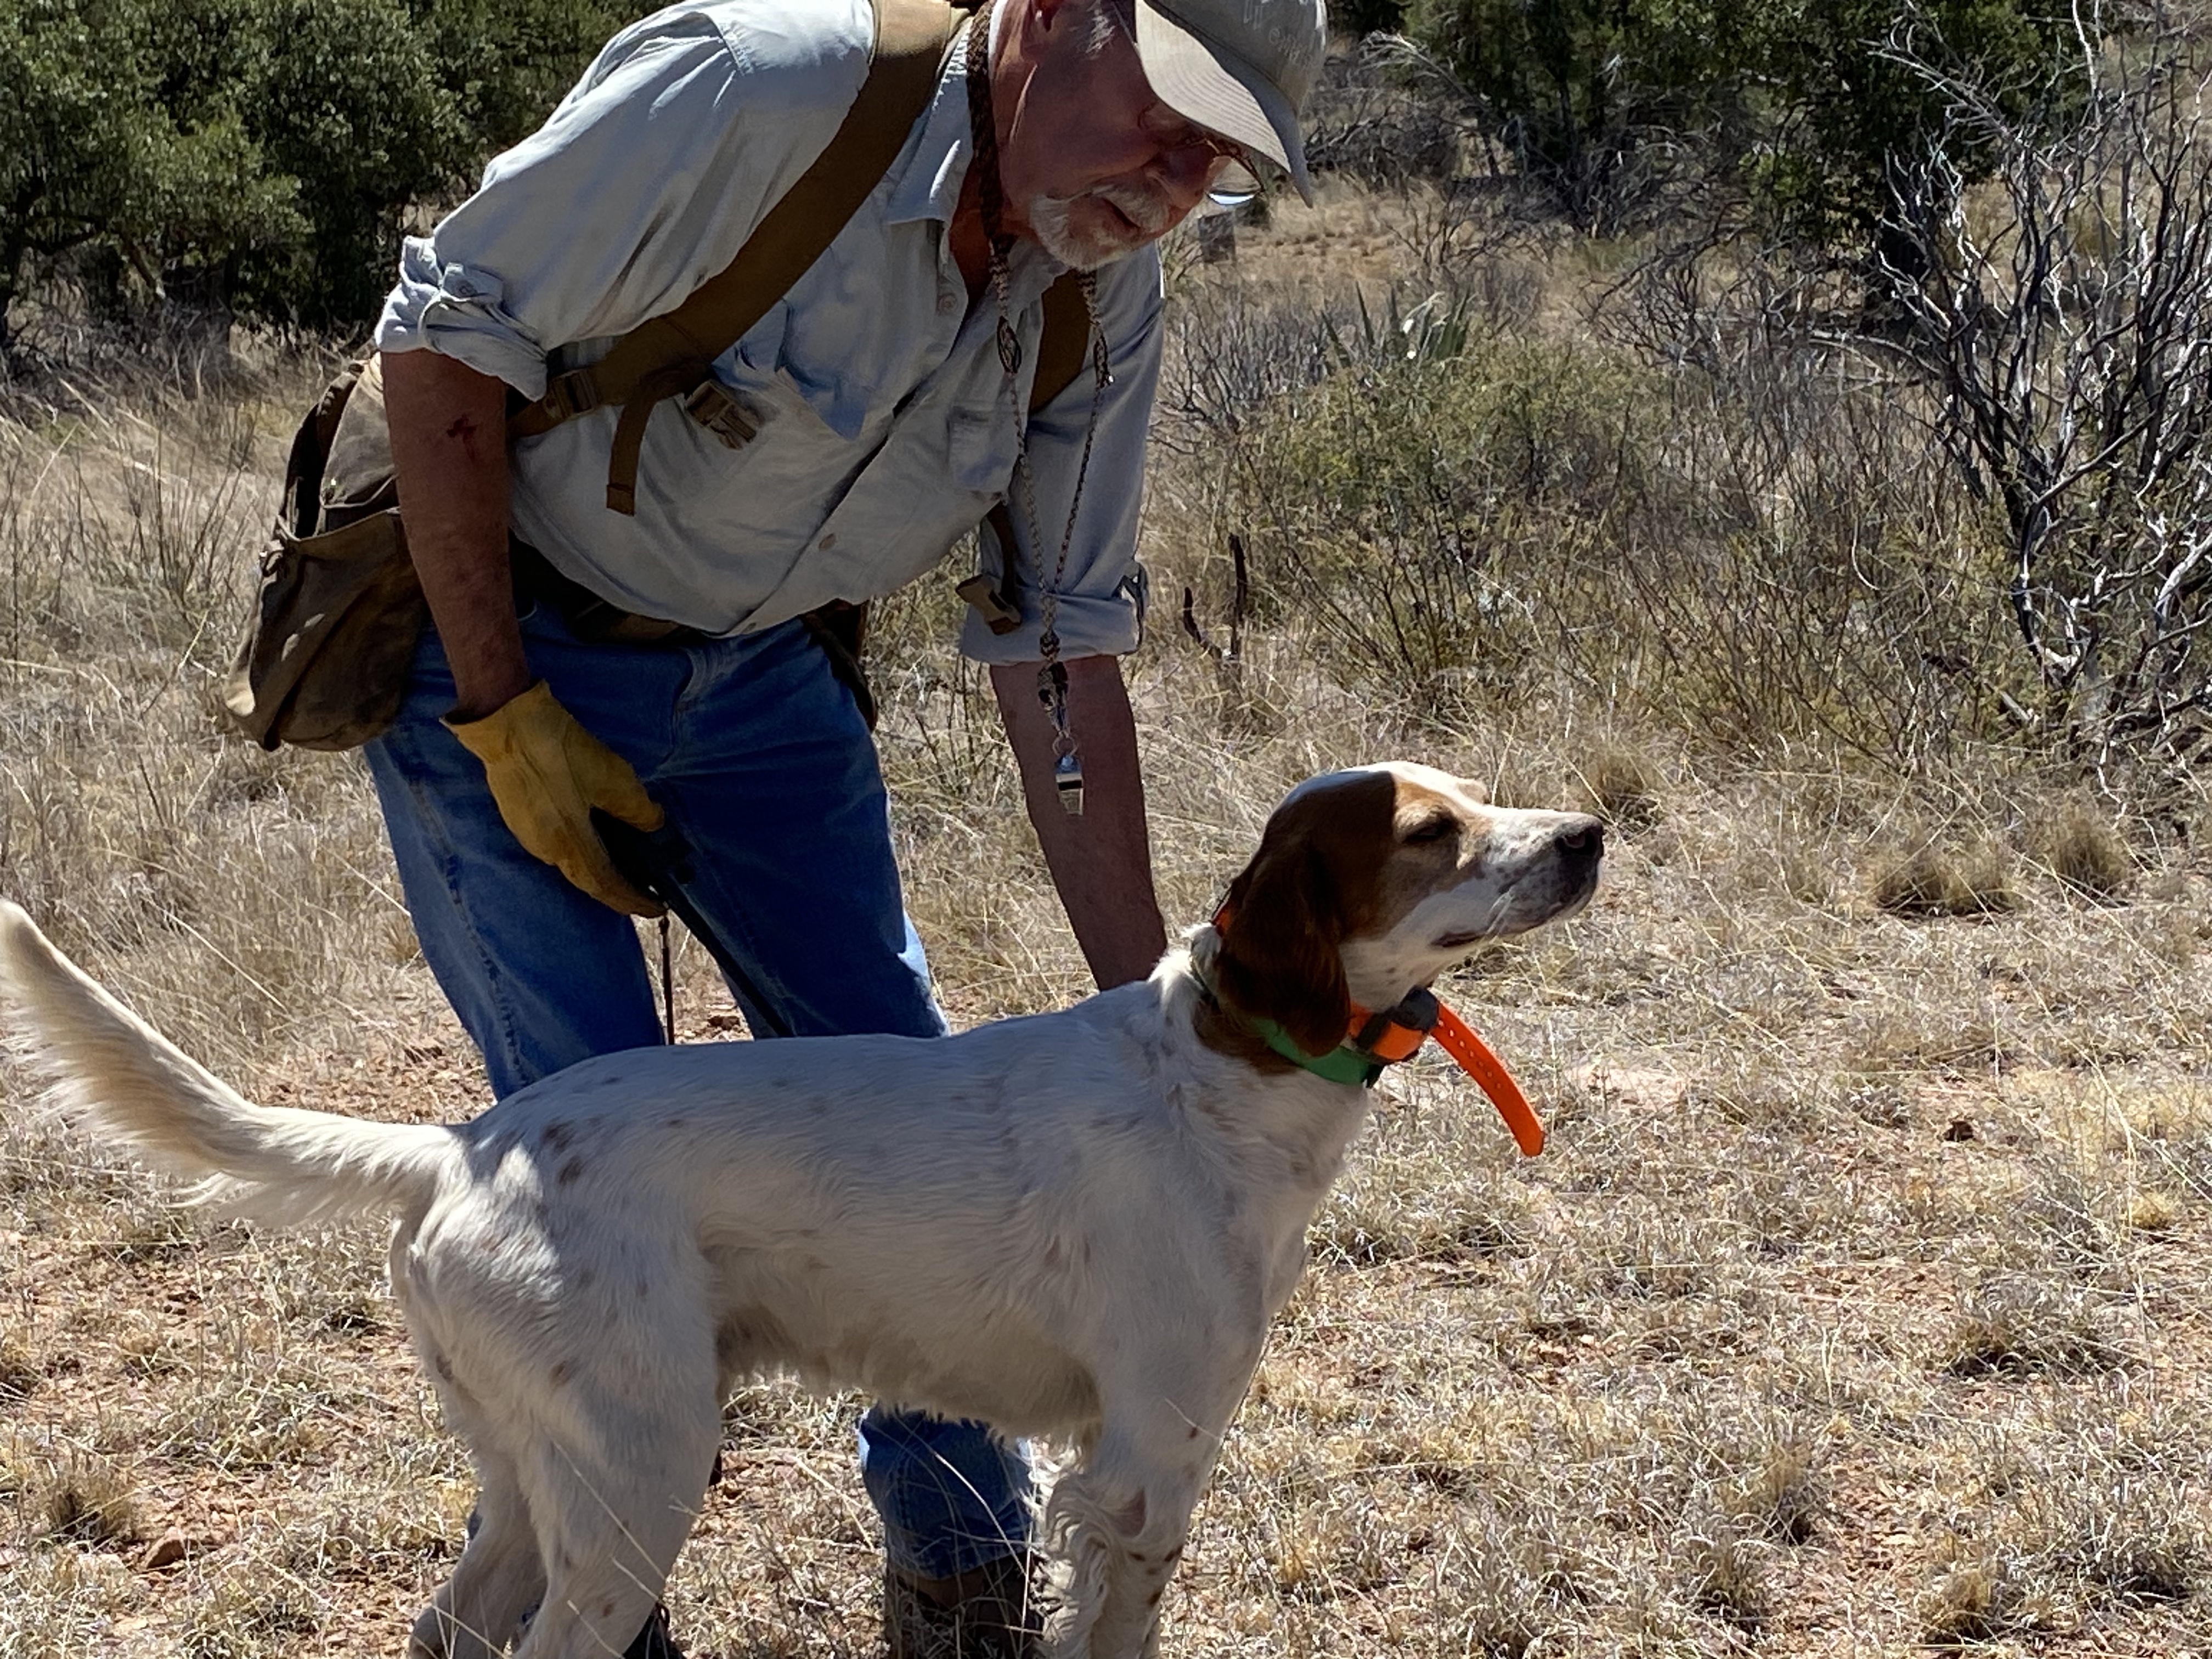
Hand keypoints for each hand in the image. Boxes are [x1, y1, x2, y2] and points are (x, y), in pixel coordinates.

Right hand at [444, 681, 666, 915]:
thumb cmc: (561, 752)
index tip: (656, 908)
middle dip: (616, 889)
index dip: (633, 900)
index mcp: (569, 845)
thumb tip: (654, 824)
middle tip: (641, 891)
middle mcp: (545, 848)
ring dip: (596, 867)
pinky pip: (555, 843)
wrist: (509, 724)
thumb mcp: (614, 780)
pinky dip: (579, 847)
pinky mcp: (519, 814)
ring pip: (569, 861)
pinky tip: (589, 833)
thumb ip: (639, 810)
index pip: (606, 886)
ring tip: (621, 865)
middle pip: (586, 879)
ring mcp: (527, 832)